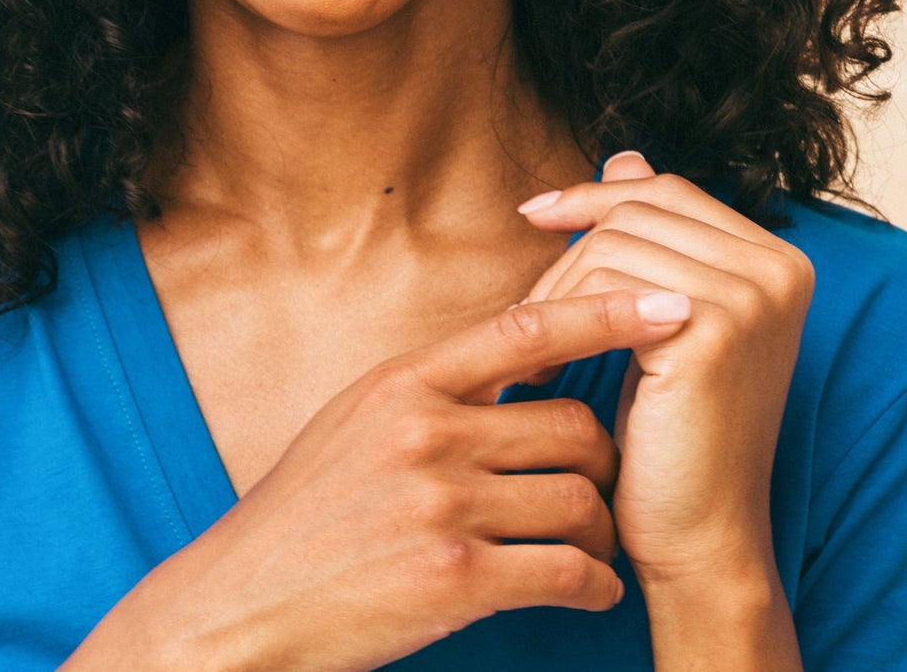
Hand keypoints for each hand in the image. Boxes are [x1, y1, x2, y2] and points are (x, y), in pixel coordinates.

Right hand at [68, 289, 695, 671]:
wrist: (238, 605)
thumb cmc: (307, 509)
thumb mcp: (358, 415)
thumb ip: (436, 382)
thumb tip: (522, 344)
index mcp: (408, 380)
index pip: (529, 329)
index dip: (607, 311)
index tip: (668, 302)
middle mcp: (428, 431)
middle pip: (573, 427)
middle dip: (605, 459)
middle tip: (605, 481)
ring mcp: (441, 505)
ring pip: (579, 500)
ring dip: (604, 528)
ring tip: (597, 544)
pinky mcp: (453, 579)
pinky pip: (564, 571)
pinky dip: (593, 584)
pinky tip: (591, 590)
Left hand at [516, 152, 813, 587]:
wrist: (700, 540)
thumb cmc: (676, 437)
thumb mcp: (666, 322)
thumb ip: (655, 238)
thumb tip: (623, 154)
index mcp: (778, 259)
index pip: (667, 192)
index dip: (595, 196)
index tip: (535, 214)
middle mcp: (779, 268)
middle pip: (635, 212)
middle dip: (567, 255)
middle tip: (530, 320)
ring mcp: (752, 296)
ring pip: (610, 246)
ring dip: (556, 295)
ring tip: (540, 352)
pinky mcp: (713, 329)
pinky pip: (604, 288)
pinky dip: (561, 322)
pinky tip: (547, 366)